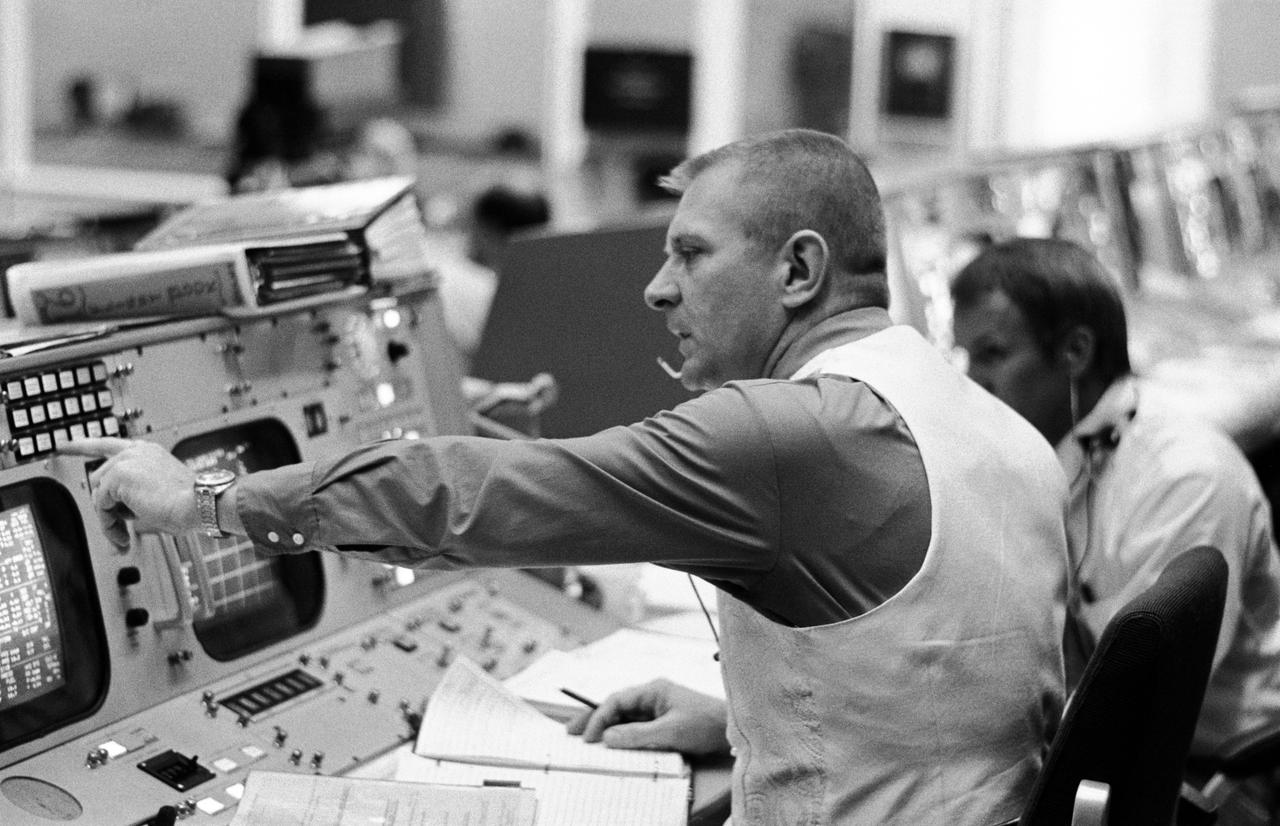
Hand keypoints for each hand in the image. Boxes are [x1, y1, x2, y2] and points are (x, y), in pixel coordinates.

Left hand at [59, 437, 198, 549]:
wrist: (200, 503)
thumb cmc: (190, 502)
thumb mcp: (157, 492)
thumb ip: (133, 491)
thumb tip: (114, 509)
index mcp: (147, 451)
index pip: (107, 444)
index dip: (83, 445)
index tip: (65, 444)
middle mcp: (135, 452)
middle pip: (99, 478)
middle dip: (106, 506)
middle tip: (120, 530)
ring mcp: (126, 461)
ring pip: (98, 493)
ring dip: (108, 518)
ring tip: (124, 534)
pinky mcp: (118, 476)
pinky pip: (99, 504)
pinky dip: (108, 523)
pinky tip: (124, 531)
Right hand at [565, 679, 729, 755]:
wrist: (732, 730)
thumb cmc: (706, 725)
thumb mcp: (670, 732)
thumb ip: (637, 735)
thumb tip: (608, 737)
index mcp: (653, 690)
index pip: (617, 701)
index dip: (598, 718)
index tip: (588, 737)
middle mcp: (652, 696)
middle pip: (616, 706)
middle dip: (593, 718)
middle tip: (570, 732)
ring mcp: (657, 709)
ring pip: (624, 717)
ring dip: (605, 728)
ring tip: (584, 740)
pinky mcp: (663, 722)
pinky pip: (635, 728)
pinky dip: (621, 735)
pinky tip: (611, 746)